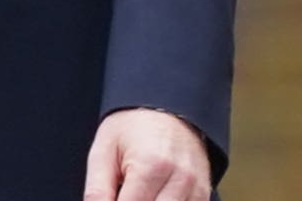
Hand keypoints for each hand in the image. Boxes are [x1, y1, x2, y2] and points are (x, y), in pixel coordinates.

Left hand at [84, 109, 210, 200]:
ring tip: (135, 191)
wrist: (168, 109)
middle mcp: (180, 180)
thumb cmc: (132, 127)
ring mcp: (196, 189)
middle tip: (122, 191)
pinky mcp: (203, 195)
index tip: (111, 197)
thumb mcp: (103, 149)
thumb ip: (98, 190)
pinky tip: (152, 195)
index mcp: (151, 166)